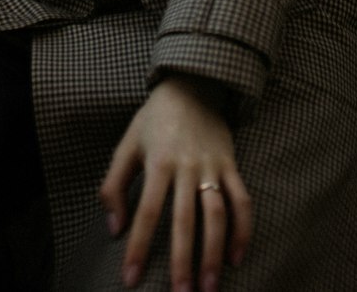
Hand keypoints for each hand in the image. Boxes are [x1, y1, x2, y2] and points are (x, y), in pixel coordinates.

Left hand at [99, 75, 251, 290]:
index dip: (139, 248)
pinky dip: (242, 230)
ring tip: (209, 287)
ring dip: (214, 253)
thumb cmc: (153, 120)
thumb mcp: (127, 145)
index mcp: (158, 162)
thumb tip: (114, 228)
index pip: (147, 213)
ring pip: (216, 215)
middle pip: (185, 220)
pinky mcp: (231, 166)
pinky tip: (235, 257)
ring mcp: (212, 166)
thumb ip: (114, 185)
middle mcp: (187, 166)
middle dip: (183, 262)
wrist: (190, 85)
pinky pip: (242, 201)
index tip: (131, 279)